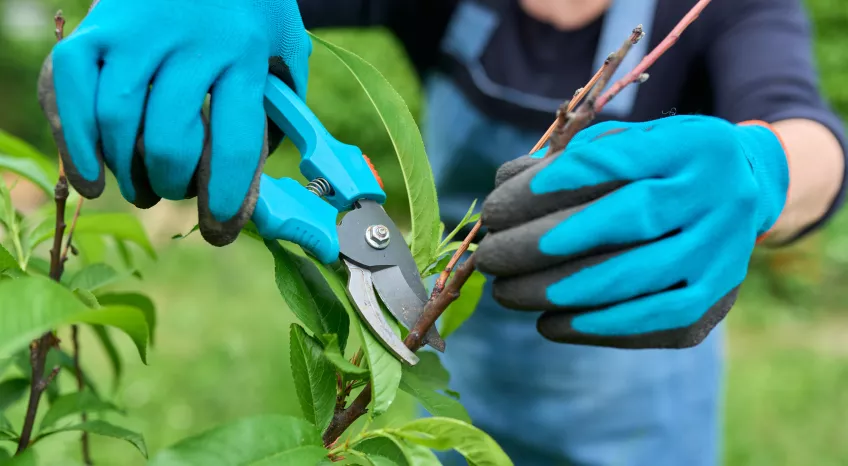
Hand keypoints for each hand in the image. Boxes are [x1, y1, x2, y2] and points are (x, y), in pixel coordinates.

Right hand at [37, 0, 311, 245]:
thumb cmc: (250, 9)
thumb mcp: (286, 49)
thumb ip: (284, 107)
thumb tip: (263, 178)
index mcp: (244, 53)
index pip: (235, 141)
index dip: (225, 197)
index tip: (219, 228)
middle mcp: (188, 42)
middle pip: (169, 139)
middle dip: (172, 185)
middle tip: (174, 193)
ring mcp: (135, 32)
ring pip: (116, 121)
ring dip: (126, 172)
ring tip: (141, 189)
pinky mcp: (95, 28)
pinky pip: (66, 88)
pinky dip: (73, 142)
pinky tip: (89, 179)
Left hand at [476, 115, 789, 348]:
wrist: (744, 194)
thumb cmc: (658, 167)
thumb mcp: (625, 144)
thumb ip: (567, 158)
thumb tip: (503, 183)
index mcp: (692, 145)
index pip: (615, 160)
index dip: (551, 185)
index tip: (497, 207)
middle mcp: (720, 195)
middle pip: (627, 220)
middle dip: (544, 243)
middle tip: (490, 256)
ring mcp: (723, 253)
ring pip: (636, 277)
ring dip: (558, 291)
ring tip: (506, 292)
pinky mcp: (713, 302)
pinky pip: (649, 323)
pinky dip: (591, 326)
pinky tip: (547, 322)